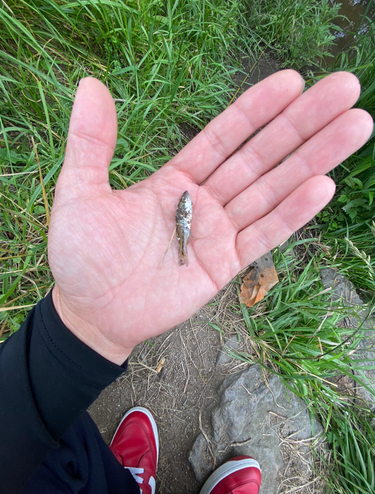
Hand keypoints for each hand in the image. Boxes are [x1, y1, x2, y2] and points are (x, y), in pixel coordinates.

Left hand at [48, 71, 372, 363]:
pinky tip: (323, 187)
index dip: (257, 108)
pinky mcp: (225, 266)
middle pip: (262, 156)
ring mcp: (218, 233)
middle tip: (346, 89)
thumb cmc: (80, 254)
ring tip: (355, 127)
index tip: (293, 80)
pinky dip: (293, 213)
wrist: (89, 312)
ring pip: (273, 191)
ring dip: (313, 161)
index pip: (225, 136)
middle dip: (303, 124)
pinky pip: (264, 235)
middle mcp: (205, 201)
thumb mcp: (80, 192)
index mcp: (176, 179)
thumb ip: (91, 142)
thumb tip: (90, 85)